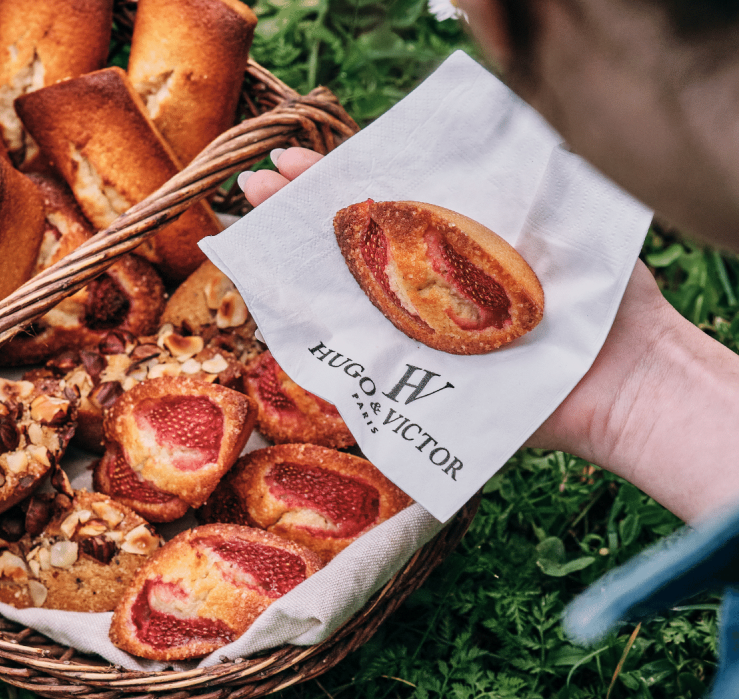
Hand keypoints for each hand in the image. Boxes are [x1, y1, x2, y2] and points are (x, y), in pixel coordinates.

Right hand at [240, 148, 738, 522]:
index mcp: (461, 237)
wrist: (621, 381)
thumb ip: (505, 191)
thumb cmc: (604, 295)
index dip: (338, 175)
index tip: (290, 156)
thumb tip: (456, 141)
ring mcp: (423, 329)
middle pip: (357, 239)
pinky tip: (283, 308)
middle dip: (303, 209)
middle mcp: (433, 282)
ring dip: (303, 265)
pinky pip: (364, 353)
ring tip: (253, 231)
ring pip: (351, 291)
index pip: (388, 195)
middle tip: (255, 186)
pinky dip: (323, 335)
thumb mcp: (558, 219)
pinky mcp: (424, 375)